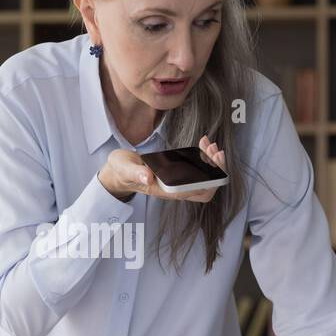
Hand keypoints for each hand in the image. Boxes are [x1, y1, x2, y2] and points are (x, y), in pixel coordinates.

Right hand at [97, 135, 227, 202]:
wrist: (119, 172)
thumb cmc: (122, 170)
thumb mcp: (125, 168)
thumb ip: (135, 172)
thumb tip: (148, 177)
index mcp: (165, 190)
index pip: (197, 192)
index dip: (211, 178)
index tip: (213, 158)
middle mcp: (174, 190)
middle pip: (206, 188)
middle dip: (216, 170)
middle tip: (216, 150)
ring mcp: (177, 183)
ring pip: (204, 179)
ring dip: (211, 162)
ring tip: (209, 144)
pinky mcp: (177, 174)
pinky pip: (197, 170)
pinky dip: (203, 157)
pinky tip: (202, 144)